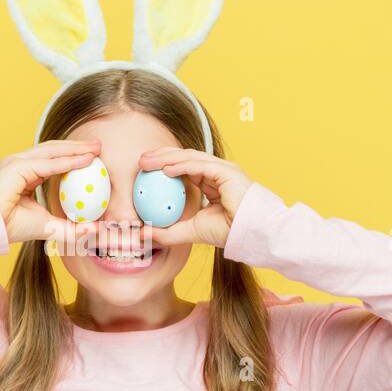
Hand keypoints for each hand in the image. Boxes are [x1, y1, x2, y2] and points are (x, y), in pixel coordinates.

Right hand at [0, 139, 101, 244]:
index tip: (94, 157)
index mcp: (24, 173)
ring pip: (52, 151)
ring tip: (95, 148)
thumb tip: (96, 230)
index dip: (73, 156)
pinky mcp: (16, 167)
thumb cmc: (9, 227)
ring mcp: (17, 162)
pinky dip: (68, 161)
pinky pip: (48, 163)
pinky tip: (85, 160)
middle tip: (99, 146)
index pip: (52, 159)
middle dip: (77, 146)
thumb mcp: (48, 227)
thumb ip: (71, 228)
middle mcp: (20, 163)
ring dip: (76, 148)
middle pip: (54, 149)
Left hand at [137, 148, 253, 248]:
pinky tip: (165, 169)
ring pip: (190, 157)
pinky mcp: (226, 172)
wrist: (250, 234)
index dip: (163, 165)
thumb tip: (142, 233)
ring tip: (147, 161)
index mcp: (211, 183)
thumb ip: (167, 232)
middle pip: (184, 158)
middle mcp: (217, 173)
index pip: (184, 168)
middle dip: (161, 156)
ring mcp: (222, 170)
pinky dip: (181, 166)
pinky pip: (200, 165)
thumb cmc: (228, 232)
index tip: (144, 170)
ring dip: (166, 157)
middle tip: (141, 160)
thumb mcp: (190, 232)